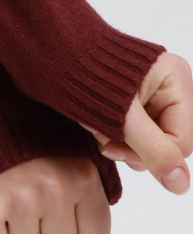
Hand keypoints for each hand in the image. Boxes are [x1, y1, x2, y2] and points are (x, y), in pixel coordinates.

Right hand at [0, 155, 109, 233]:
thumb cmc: (24, 131)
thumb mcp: (70, 147)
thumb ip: (88, 186)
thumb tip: (95, 233)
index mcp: (81, 176)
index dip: (74, 233)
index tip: (60, 215)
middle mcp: (54, 190)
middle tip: (29, 203)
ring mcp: (19, 200)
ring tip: (7, 197)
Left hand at [84, 50, 192, 192]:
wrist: (53, 49)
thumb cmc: (85, 74)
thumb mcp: (122, 116)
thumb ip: (154, 150)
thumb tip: (181, 184)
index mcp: (176, 80)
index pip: (180, 142)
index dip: (150, 154)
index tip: (114, 147)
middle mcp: (170, 88)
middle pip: (166, 144)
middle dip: (131, 147)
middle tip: (103, 136)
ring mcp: (153, 96)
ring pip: (149, 143)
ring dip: (121, 143)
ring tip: (97, 126)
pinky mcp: (136, 105)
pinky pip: (135, 135)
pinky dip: (115, 136)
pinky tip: (97, 125)